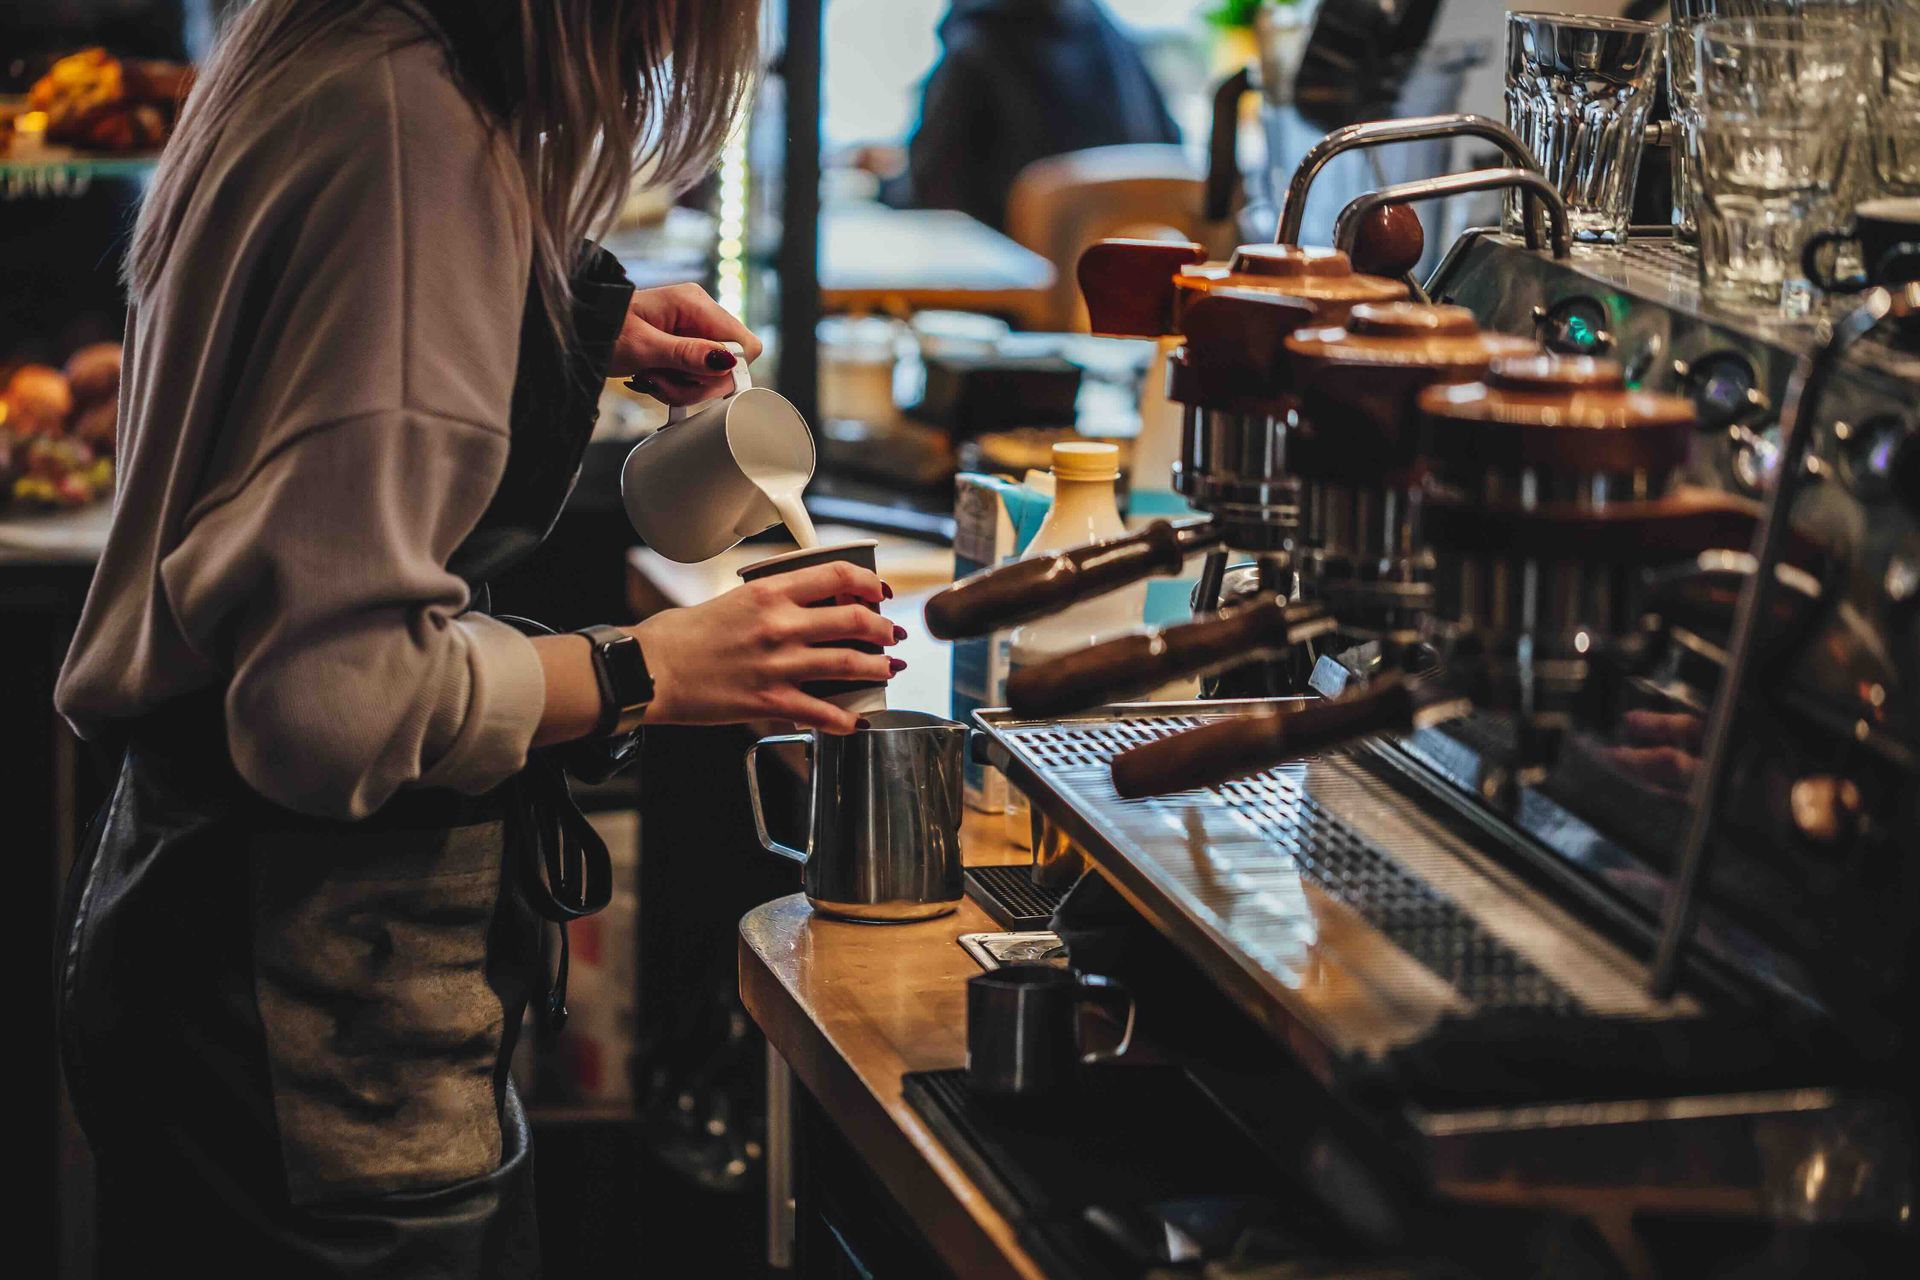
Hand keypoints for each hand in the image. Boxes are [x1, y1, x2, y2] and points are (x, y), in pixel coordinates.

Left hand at [611, 283, 765, 407]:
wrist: (579, 332)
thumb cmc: (603, 331)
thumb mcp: (643, 347)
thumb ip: (686, 355)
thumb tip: (727, 360)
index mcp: (695, 303)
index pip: (745, 344)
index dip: (727, 370)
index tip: (694, 378)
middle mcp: (699, 314)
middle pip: (730, 365)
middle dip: (697, 384)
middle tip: (661, 382)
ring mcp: (693, 331)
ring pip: (712, 376)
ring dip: (682, 388)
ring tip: (651, 379)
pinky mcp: (685, 347)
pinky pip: (695, 376)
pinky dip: (676, 386)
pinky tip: (653, 379)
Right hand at [632, 561, 904, 733]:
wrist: (649, 670)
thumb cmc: (679, 636)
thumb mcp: (730, 599)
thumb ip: (770, 601)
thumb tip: (804, 606)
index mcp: (768, 592)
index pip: (837, 574)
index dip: (870, 583)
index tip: (881, 593)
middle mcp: (780, 625)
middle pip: (854, 619)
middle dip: (883, 629)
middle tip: (892, 635)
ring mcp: (778, 665)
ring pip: (849, 664)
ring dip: (878, 668)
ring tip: (888, 670)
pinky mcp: (770, 702)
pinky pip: (823, 712)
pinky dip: (847, 719)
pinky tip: (857, 721)